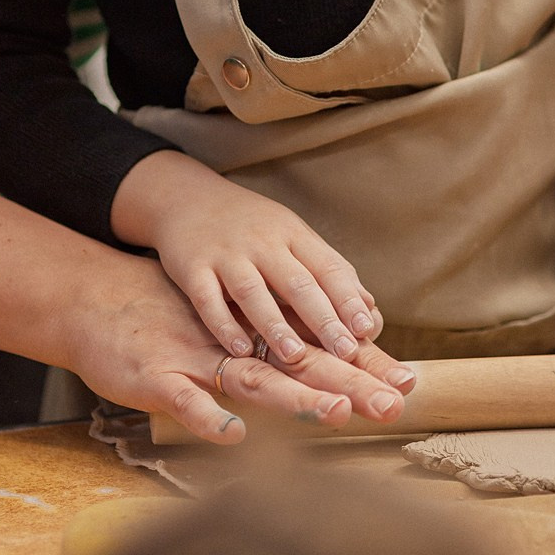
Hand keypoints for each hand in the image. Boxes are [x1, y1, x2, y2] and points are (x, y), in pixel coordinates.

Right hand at [62, 255, 415, 446]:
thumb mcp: (227, 322)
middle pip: (301, 357)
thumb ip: (276, 341)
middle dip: (349, 381)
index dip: (363, 362)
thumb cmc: (166, 318)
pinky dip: (209, 415)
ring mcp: (197, 352)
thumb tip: (332, 357)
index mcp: (256, 325)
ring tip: (335, 413)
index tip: (410, 382)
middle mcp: (235, 336)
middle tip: (394, 402)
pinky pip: (185, 397)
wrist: (94, 298)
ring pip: (253, 372)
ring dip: (294, 394)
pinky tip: (236, 432)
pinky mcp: (156, 373)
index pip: (319, 344)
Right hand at [111, 151, 381, 365]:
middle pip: (296, 282)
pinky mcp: (192, 267)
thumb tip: (369, 311)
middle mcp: (263, 242)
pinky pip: (207, 299)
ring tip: (295, 356)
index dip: (347, 299)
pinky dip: (223, 324)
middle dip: (322, 318)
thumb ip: (327, 272)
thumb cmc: (251, 227)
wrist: (186, 197)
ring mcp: (226, 253)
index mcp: (294, 235)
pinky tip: (239, 349)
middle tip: (344, 352)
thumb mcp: (292, 237)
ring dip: (274, 324)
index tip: (365, 330)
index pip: (327, 267)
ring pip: (253, 291)